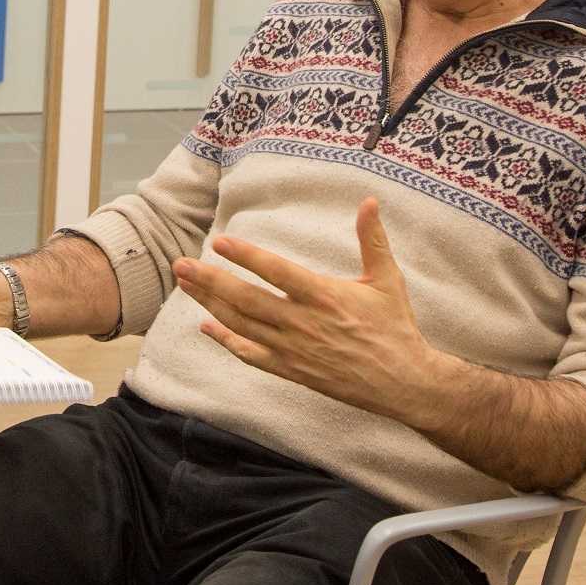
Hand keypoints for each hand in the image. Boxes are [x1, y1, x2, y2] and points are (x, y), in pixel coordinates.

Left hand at [177, 198, 445, 422]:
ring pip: (242, 325)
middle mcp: (303, 322)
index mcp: (324, 296)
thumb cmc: (396, 328)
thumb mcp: (388, 280)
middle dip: (210, 280)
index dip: (246, 256)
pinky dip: (226, 341)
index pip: (276, 271)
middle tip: (181, 265)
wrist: (404, 383)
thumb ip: (373, 240)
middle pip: (247, 299)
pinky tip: (207, 326)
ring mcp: (294, 349)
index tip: (219, 242)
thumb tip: (369, 201)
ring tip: (185, 285)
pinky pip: (251, 355)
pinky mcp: (292, 370)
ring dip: (210, 304)